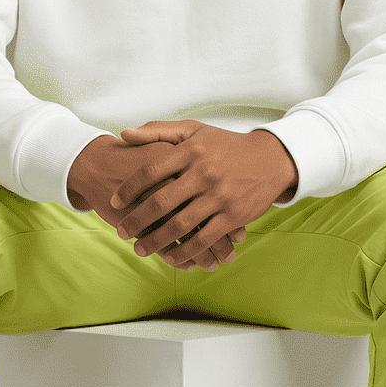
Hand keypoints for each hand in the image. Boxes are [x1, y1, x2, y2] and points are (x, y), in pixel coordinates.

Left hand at [66, 134, 243, 271]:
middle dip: (137, 221)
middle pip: (161, 202)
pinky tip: (172, 257)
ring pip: (180, 225)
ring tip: (139, 249)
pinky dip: (186, 252)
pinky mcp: (234, 216)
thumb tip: (124, 134)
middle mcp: (204, 173)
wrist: (271, 159)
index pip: (151, 171)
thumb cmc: (226, 145)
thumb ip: (158, 131)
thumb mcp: (194, 129)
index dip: (129, 189)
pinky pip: (205, 239)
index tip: (114, 201)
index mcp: (190, 151)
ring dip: (156, 241)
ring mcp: (220, 196)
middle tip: (120, 231)